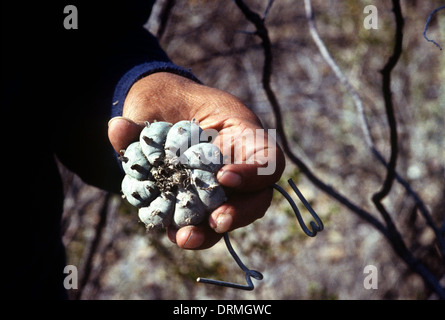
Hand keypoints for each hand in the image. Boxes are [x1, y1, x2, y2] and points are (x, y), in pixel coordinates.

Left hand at [108, 72, 284, 248]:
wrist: (158, 115)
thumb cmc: (169, 101)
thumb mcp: (161, 99)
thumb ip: (143, 118)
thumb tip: (117, 130)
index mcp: (243, 136)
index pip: (267, 159)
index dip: (253, 173)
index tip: (223, 176)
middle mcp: (238, 166)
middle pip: (256, 197)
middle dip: (239, 212)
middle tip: (217, 220)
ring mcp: (220, 188)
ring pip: (228, 216)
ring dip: (209, 232)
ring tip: (185, 236)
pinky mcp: (198, 203)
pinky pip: (200, 223)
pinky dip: (186, 229)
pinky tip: (170, 231)